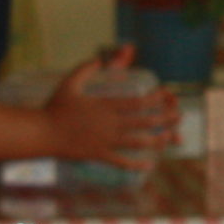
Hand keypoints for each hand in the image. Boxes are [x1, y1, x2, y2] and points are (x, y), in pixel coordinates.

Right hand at [44, 49, 179, 166]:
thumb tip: (99, 58)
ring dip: (158, 140)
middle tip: (179, 115)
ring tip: (172, 138)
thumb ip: (85, 69)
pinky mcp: (99, 155)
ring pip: (138, 142)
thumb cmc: (55, 107)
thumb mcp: (69, 83)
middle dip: (165, 118)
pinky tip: (150, 165)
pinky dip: (137, 164)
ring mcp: (106, 142)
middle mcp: (110, 124)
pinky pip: (122, 162)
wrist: (43, 133)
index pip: (137, 103)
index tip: (167, 95)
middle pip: (144, 121)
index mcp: (106, 106)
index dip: (155, 99)